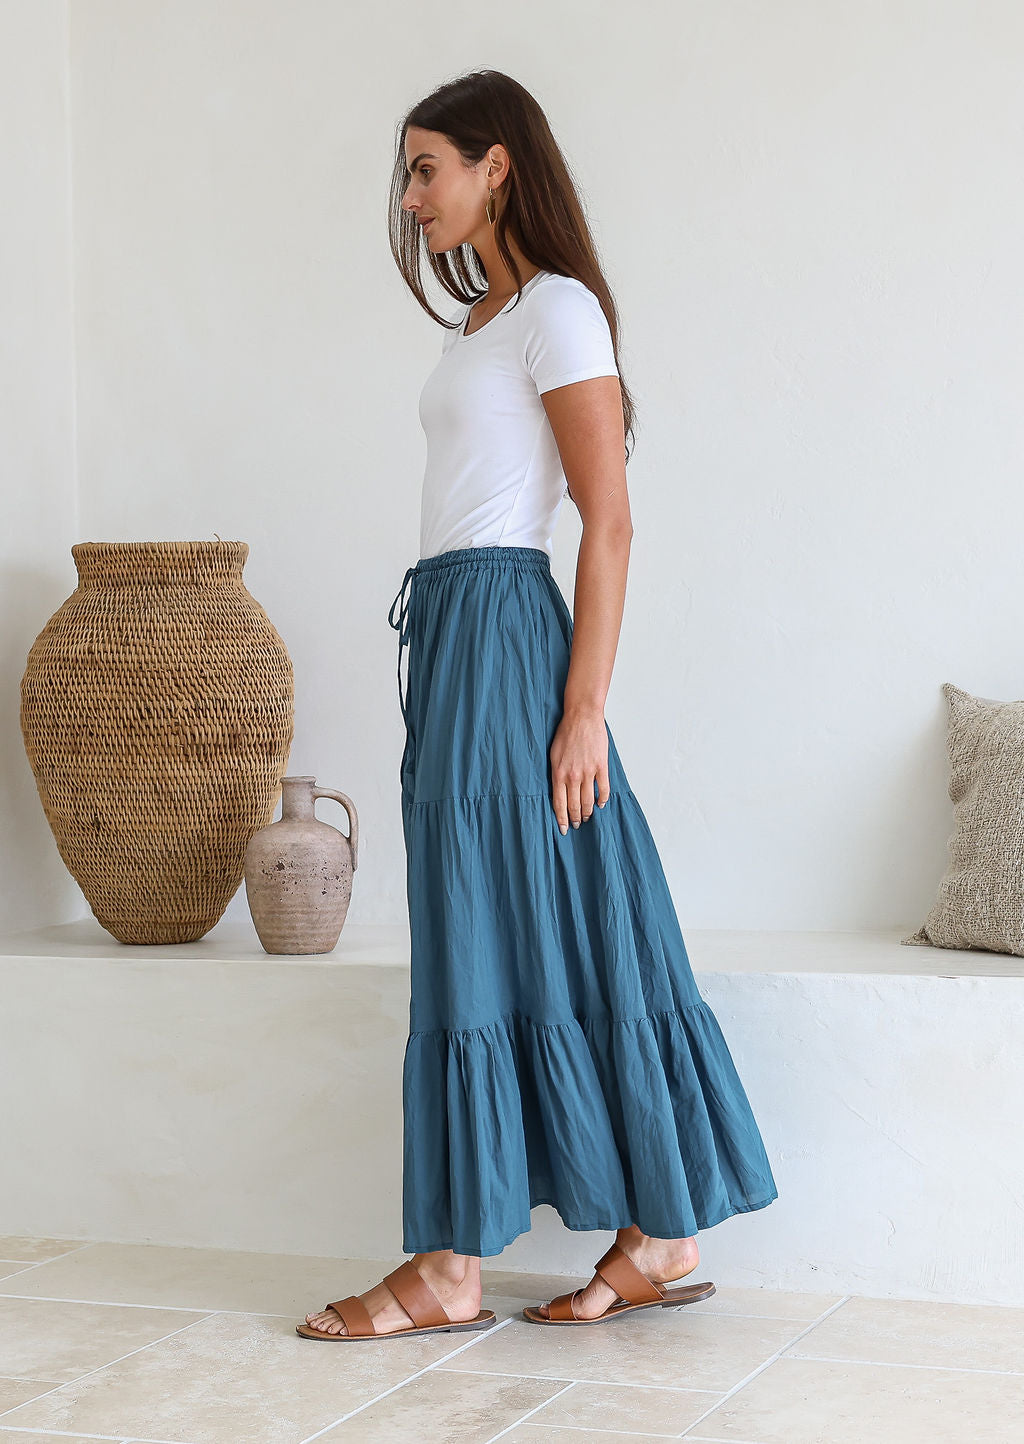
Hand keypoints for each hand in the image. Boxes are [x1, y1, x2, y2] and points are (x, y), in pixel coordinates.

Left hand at [549, 706, 609, 834]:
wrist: (582, 717)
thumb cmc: (566, 733)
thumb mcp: (553, 754)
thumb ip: (555, 773)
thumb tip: (557, 789)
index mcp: (558, 774)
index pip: (559, 804)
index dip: (561, 819)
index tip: (563, 829)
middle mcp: (572, 776)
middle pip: (574, 805)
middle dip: (574, 819)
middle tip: (576, 825)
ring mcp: (588, 772)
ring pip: (588, 801)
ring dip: (587, 812)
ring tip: (587, 818)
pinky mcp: (601, 766)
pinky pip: (603, 789)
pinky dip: (602, 799)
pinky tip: (600, 804)